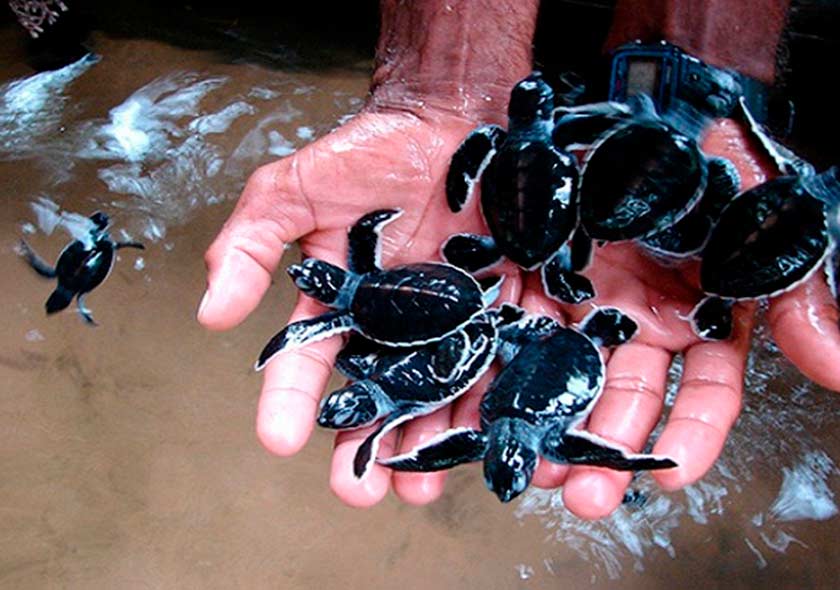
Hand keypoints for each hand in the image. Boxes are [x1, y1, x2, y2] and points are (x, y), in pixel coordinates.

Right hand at [198, 105, 526, 506]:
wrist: (451, 117)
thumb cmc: (371, 149)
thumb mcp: (294, 188)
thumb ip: (251, 243)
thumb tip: (211, 313)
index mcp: (341, 304)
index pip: (307, 361)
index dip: (289, 401)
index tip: (278, 440)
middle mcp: (393, 325)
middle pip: (375, 396)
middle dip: (365, 446)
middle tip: (360, 492)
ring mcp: (450, 322)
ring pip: (438, 393)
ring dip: (428, 442)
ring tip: (422, 485)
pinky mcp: (503, 310)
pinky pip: (499, 360)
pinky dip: (494, 399)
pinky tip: (488, 435)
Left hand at [493, 119, 774, 518]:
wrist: (649, 107)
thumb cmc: (713, 162)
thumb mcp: (767, 218)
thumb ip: (796, 294)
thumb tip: (839, 369)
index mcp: (695, 322)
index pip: (701, 396)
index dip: (689, 437)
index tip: (668, 476)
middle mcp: (634, 326)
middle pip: (619, 401)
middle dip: (601, 450)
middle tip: (578, 495)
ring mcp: (579, 307)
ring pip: (556, 378)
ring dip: (537, 427)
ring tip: (522, 465)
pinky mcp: (528, 285)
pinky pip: (504, 332)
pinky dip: (486, 373)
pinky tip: (469, 411)